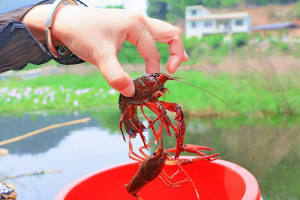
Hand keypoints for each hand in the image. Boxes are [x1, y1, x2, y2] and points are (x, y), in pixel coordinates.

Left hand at [22, 5, 188, 96]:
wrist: (65, 21)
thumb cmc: (82, 34)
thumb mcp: (100, 56)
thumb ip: (116, 75)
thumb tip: (131, 93)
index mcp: (136, 25)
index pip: (153, 52)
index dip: (153, 71)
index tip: (148, 86)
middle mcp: (140, 20)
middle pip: (170, 33)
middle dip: (176, 52)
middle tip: (174, 70)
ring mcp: (134, 21)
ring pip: (162, 31)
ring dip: (171, 46)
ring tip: (177, 61)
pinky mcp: (128, 26)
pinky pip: (151, 34)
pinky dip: (159, 44)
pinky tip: (158, 52)